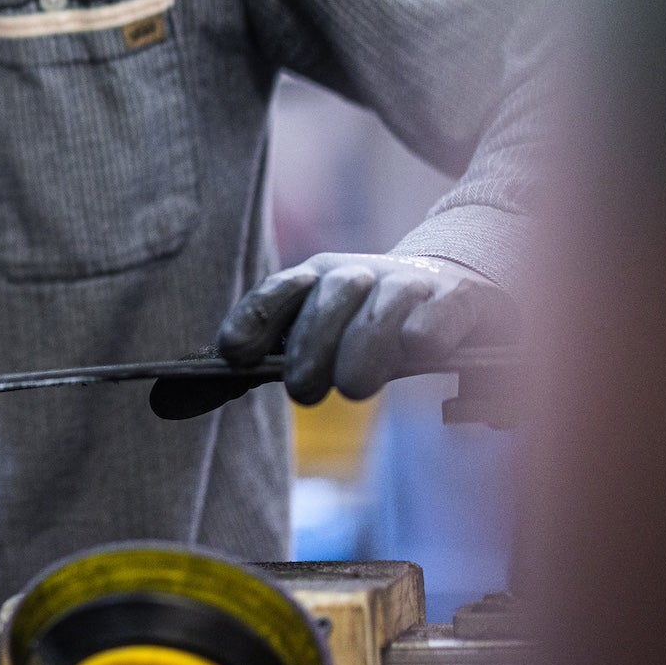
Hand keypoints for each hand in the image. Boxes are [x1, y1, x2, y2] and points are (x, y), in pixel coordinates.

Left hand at [216, 253, 506, 405]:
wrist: (456, 288)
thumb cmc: (376, 328)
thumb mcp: (326, 338)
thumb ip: (277, 358)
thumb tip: (205, 382)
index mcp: (319, 278)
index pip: (277, 291)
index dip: (254, 320)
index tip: (234, 355)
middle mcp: (362, 274)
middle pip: (328, 298)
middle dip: (311, 345)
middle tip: (304, 390)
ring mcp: (413, 285)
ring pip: (382, 306)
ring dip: (364, 345)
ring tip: (353, 388)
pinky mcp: (461, 300)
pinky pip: (439, 312)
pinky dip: (428, 330)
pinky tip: (419, 349)